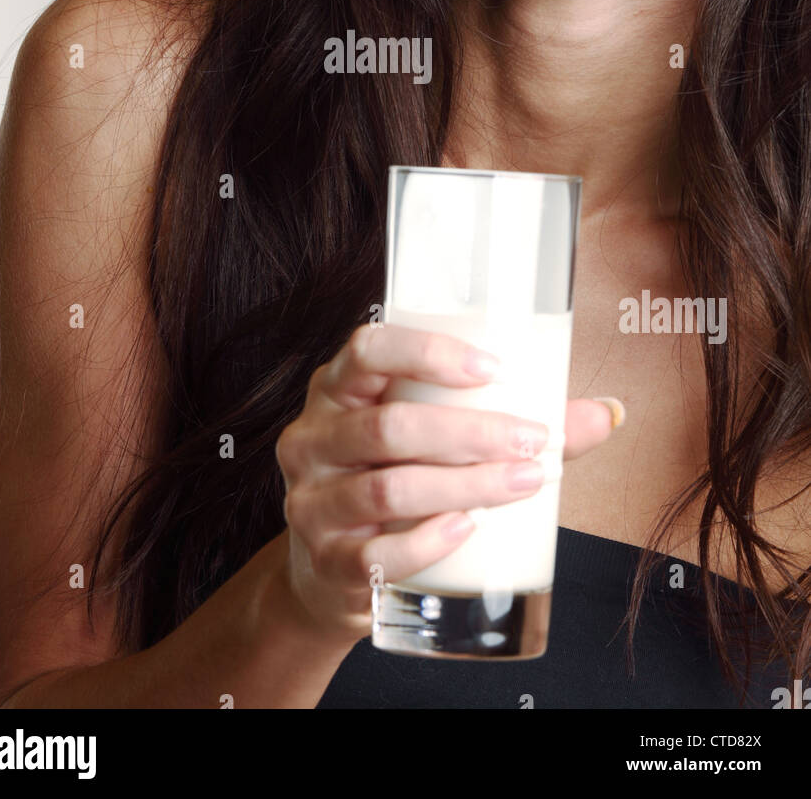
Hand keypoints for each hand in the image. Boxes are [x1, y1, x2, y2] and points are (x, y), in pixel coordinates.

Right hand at [274, 322, 617, 644]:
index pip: (368, 348)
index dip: (428, 352)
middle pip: (388, 426)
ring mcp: (311, 502)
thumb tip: (610, 412)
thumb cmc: (397, 481)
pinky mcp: (324, 562)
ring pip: (387, 489)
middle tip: (534, 441)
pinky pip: (374, 555)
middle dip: (471, 433)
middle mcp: (313, 438)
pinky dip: (425, 542)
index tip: (494, 369)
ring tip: (522, 482)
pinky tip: (467, 529)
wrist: (330, 573)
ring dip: (465, 486)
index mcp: (339, 388)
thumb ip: (513, 422)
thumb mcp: (434, 440)